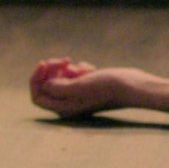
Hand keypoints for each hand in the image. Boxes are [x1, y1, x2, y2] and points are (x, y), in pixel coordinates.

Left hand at [29, 58, 148, 118]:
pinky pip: (75, 74)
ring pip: (62, 77)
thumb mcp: (79, 86)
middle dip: (53, 69)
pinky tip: (92, 69)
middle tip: (64, 59)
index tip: (44, 63)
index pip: (37, 96)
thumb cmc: (107, 87)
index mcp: (64, 108)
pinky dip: (80, 68)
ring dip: (68, 68)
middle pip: (48, 84)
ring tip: (82, 68)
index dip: (36, 79)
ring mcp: (79, 95)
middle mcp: (70, 103)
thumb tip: (44, 85)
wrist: (132, 85)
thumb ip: (57, 88)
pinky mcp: (88, 86)